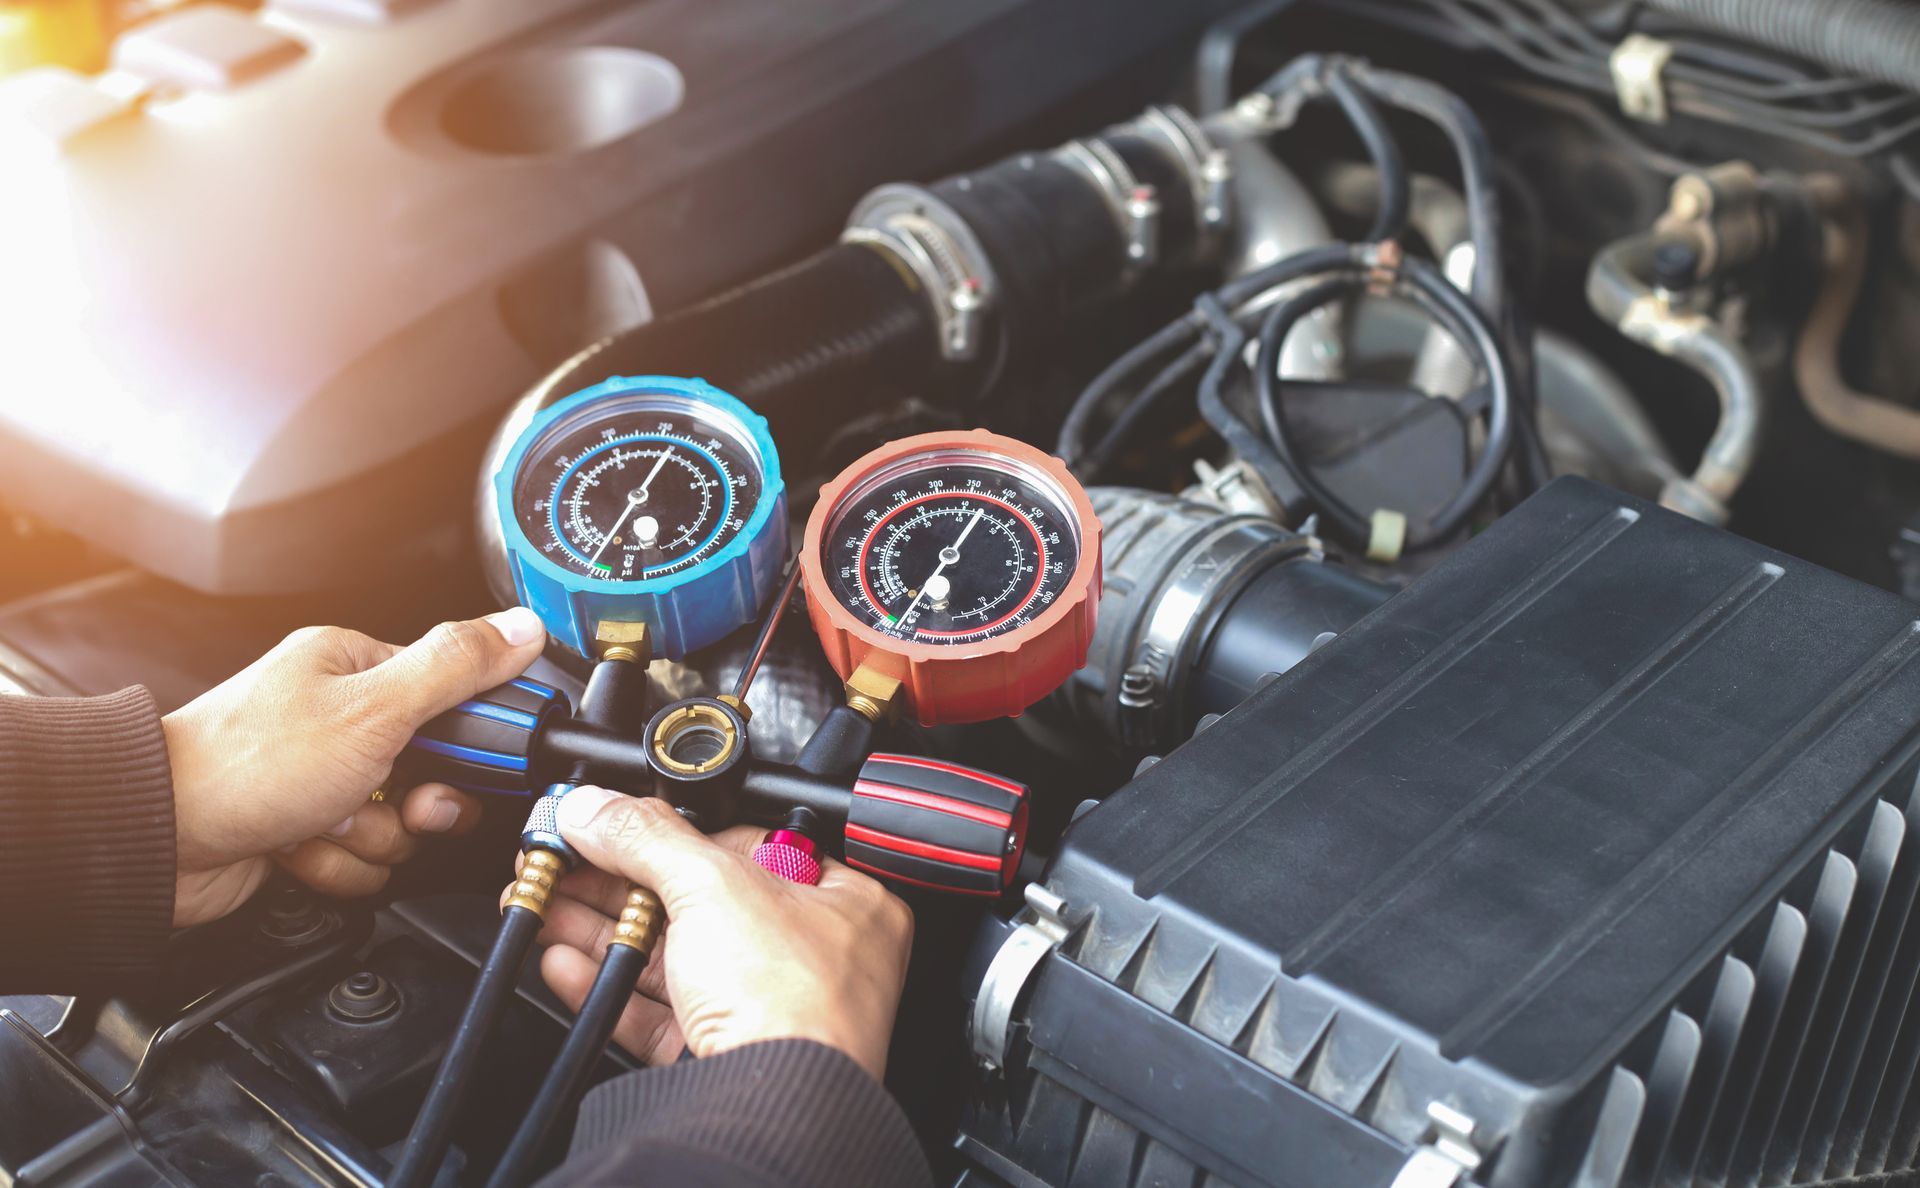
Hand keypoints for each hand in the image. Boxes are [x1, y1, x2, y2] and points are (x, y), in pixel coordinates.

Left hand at [162, 607, 546, 925]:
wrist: (158, 841)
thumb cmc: (245, 764)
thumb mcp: (373, 707)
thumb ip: (455, 668)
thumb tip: (520, 628)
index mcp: (353, 669)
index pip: (452, 698)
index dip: (469, 742)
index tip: (464, 764)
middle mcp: (337, 721)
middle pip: (432, 772)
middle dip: (414, 805)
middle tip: (394, 803)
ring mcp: (320, 781)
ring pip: (398, 826)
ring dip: (369, 838)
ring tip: (323, 822)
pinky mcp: (304, 833)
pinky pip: (360, 860)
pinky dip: (336, 865)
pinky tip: (299, 846)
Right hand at [524, 789, 913, 1079]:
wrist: (773, 1108)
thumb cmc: (793, 1003)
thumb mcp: (712, 886)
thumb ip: (647, 838)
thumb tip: (599, 808)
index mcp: (843, 903)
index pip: (751, 846)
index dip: (680, 833)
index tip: (621, 824)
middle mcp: (815, 958)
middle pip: (702, 903)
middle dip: (622, 884)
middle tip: (570, 864)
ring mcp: (770, 1013)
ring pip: (675, 960)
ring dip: (605, 932)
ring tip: (551, 906)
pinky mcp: (724, 1059)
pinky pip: (659, 1014)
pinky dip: (610, 986)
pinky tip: (566, 964)